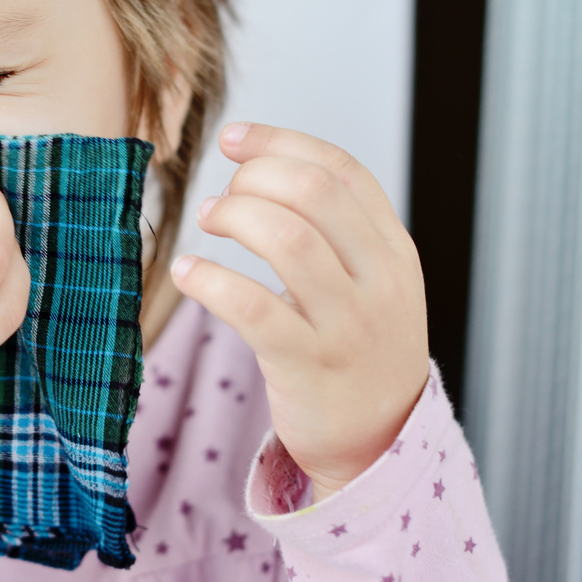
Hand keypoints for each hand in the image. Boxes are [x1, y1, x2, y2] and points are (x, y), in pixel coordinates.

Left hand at [171, 123, 428, 498]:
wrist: (379, 441)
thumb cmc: (356, 350)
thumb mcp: (371, 282)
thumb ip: (336, 231)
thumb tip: (260, 167)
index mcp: (393, 249)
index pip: (341, 170)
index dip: (280, 142)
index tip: (232, 140)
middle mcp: (378, 279)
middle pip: (314, 193)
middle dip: (254, 179)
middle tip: (222, 200)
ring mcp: (347, 323)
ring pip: (287, 238)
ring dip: (234, 218)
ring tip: (208, 226)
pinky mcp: (308, 365)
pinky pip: (252, 307)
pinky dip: (210, 279)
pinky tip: (187, 272)